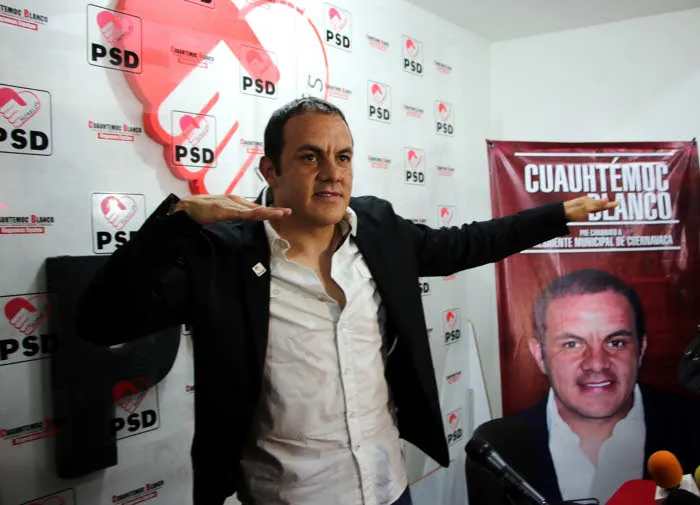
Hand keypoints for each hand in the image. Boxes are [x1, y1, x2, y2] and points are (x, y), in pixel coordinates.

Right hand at [172, 195, 291, 224]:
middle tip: (288, 212)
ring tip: (281, 213)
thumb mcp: (219, 213)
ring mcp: (229, 204)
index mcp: (234, 202)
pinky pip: (241, 213)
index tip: (282, 213)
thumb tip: (244, 218)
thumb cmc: (200, 210)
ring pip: (253, 209)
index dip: (269, 211)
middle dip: (273, 210)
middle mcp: (234, 201)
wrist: (184, 208)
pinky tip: (262, 214)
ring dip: (267, 211)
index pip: (255, 208)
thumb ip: (231, 214)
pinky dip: (253, 213)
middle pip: (257, 207)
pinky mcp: (223, 209)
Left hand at [563, 196, 617, 221]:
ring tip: (606, 206)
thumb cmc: (571, 211)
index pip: (601, 203)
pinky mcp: (576, 210)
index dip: (609, 204)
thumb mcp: (585, 208)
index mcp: (588, 200)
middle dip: (605, 203)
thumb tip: (607, 198)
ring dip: (600, 206)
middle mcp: (584, 202)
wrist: (556, 215)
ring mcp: (580, 205)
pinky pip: (588, 209)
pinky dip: (593, 210)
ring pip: (593, 206)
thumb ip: (596, 204)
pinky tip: (592, 211)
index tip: (618, 203)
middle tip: (614, 204)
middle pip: (598, 203)